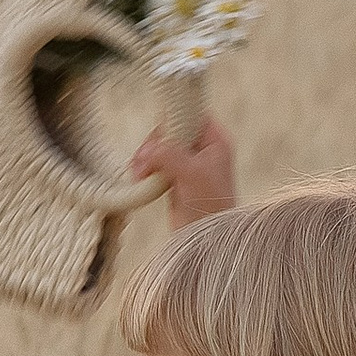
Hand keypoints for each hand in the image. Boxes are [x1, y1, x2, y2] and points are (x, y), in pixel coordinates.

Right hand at [133, 113, 235, 228]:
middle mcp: (202, 149)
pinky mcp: (174, 178)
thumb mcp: (192, 175)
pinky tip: (139, 178)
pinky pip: (155, 163)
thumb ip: (170, 155)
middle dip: (154, 144)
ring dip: (146, 157)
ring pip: (160, 146)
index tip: (157, 132)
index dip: (174, 117)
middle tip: (143, 161)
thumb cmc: (210, 207)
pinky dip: (145, 168)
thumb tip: (148, 149)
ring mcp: (187, 163)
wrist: (207, 240)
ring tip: (139, 174)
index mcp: (215, 141)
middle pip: (171, 129)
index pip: (192, 114)